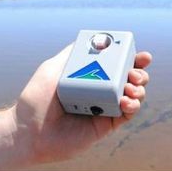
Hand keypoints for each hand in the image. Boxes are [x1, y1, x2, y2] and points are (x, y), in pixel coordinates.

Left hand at [14, 44, 151, 165]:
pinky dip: (132, 107)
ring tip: (129, 88)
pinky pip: (126, 115)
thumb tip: (91, 39)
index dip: (133, 59)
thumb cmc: (36, 99)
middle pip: (130, 79)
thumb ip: (73, 54)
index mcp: (91, 76)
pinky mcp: (105, 125)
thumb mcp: (53, 68)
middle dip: (139, 74)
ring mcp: (104, 108)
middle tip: (135, 73)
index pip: (117, 65)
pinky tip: (125, 102)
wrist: (28, 131)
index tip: (142, 55)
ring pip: (133, 96)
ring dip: (139, 89)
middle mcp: (101, 91)